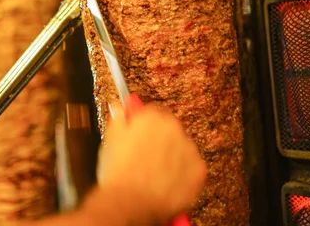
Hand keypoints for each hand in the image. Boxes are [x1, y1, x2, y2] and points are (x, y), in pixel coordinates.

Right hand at [97, 103, 206, 223]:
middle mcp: (173, 128)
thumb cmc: (119, 173)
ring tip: (155, 174)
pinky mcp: (199, 170)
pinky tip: (167, 183)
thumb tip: (118, 107)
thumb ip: (118, 118)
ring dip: (173, 158)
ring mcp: (189, 149)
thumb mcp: (110, 140)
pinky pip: (193, 169)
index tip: (140, 136)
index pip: (153, 113)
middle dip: (160, 142)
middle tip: (145, 158)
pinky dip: (183, 175)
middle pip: (169, 130)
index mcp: (152, 116)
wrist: (130, 201)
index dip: (144, 127)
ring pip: (182, 149)